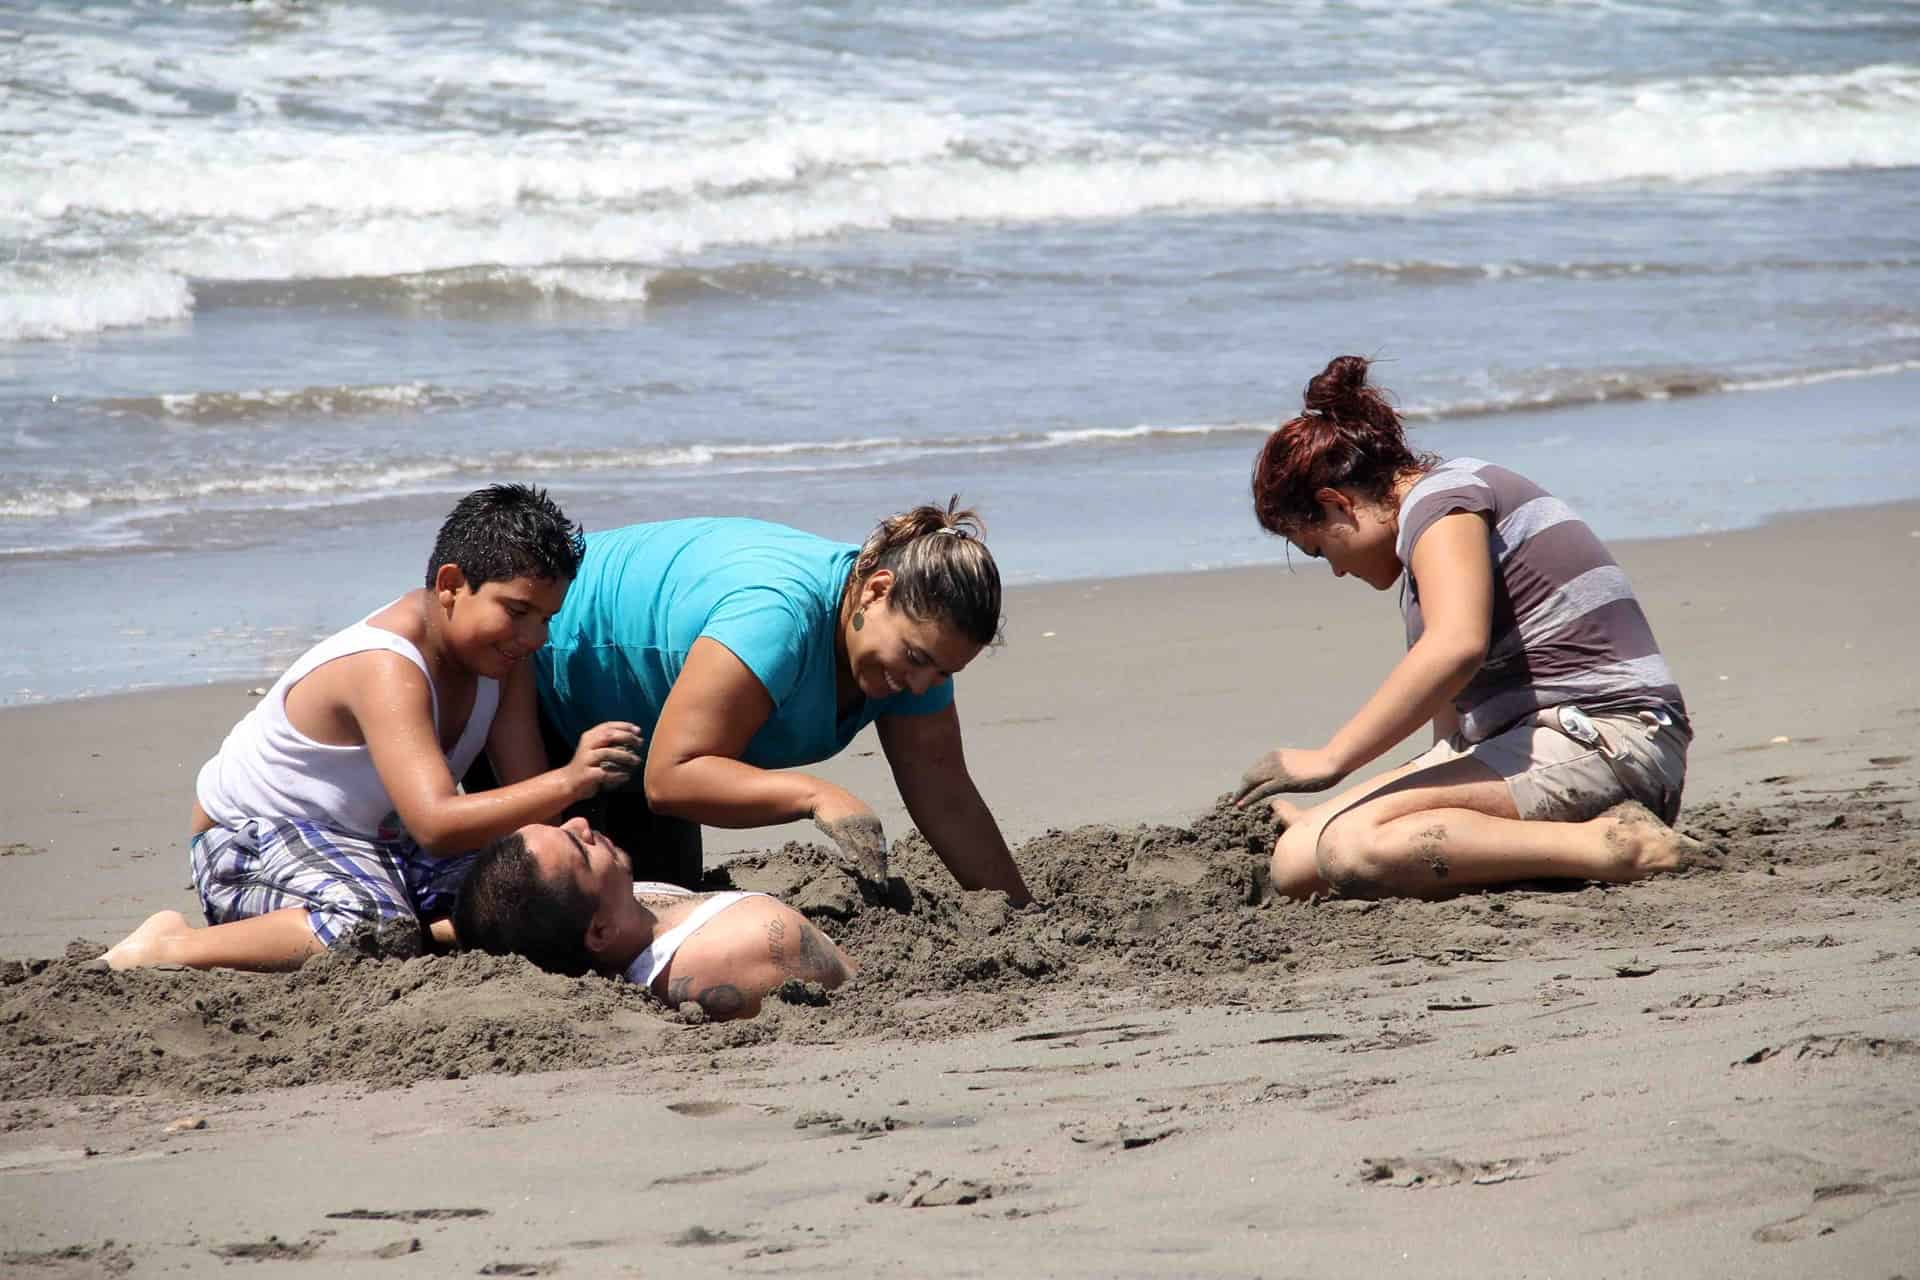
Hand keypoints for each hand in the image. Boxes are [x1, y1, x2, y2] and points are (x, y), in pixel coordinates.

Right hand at [570, 721, 644, 796]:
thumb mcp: (597, 748)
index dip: (624, 726)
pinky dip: (617, 774)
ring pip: (606, 753)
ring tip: (636, 761)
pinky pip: (604, 773)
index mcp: (589, 737)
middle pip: (607, 736)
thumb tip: (636, 734)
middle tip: (639, 744)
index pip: (608, 726)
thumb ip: (611, 740)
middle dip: (626, 738)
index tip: (638, 731)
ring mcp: (585, 760)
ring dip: (625, 756)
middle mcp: (586, 746)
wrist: (569, 781)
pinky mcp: (586, 775)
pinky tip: (626, 776)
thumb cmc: (589, 764)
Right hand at [811, 788, 887, 882]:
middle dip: (880, 869)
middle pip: (875, 850)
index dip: (883, 864)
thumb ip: (868, 833)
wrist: (823, 794)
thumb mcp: (859, 818)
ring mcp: (852, 825)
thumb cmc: (842, 810)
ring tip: (876, 880)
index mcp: (874, 823)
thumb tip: (876, 851)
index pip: (881, 847)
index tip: (885, 880)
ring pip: (863, 848)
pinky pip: (845, 840)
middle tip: (883, 886)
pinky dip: (850, 850)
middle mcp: (866, 824)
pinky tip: (854, 862)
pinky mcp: (837, 826)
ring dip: (870, 865)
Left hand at [1232, 747, 1346, 807]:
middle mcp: (1272, 759)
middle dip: (1241, 788)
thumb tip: (1288, 778)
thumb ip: (1289, 770)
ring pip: (1251, 782)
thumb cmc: (1321, 765)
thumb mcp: (1299, 765)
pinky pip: (1260, 791)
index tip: (1242, 789)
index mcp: (1276, 755)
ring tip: (1235, 804)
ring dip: (1241, 794)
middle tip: (1235, 799)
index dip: (1247, 780)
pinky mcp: (1282, 781)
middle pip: (1250, 775)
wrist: (1331, 761)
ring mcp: (1276, 770)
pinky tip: (1242, 804)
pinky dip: (1248, 798)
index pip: (1255, 769)